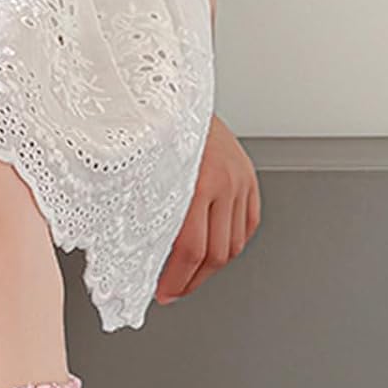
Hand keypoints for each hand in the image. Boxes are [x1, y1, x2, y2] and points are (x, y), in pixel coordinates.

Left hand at [155, 114, 259, 304]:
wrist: (173, 93)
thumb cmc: (152, 129)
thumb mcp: (140, 176)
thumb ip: (145, 217)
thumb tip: (138, 260)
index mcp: (195, 183)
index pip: (190, 250)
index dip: (175, 281)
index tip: (162, 294)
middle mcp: (224, 182)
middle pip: (216, 254)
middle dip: (192, 281)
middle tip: (173, 290)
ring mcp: (240, 180)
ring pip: (234, 244)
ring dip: (212, 267)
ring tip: (189, 274)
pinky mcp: (249, 177)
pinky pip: (247, 225)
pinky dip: (232, 244)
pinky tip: (213, 251)